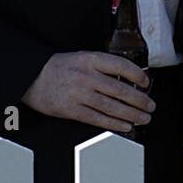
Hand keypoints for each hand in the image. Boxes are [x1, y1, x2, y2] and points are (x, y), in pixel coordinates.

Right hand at [21, 51, 154, 131]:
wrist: (31, 77)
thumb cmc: (59, 67)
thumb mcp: (82, 57)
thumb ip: (103, 66)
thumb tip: (128, 78)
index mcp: (91, 60)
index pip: (121, 66)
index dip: (137, 75)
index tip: (146, 82)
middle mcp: (86, 76)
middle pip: (120, 89)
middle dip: (139, 100)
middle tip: (150, 105)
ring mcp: (79, 94)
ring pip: (111, 106)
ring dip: (131, 114)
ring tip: (143, 118)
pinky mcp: (71, 110)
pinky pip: (97, 118)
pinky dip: (114, 123)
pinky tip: (125, 125)